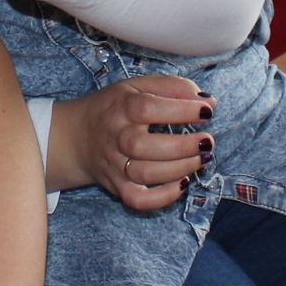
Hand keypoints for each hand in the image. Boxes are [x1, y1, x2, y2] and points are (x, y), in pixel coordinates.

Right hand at [47, 75, 212, 209]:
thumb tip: (208, 101)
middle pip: (143, 145)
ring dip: (179, 169)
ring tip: (202, 159)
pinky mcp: (117, 186)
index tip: (206, 112)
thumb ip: (173, 87)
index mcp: (121, 106)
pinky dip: (162, 198)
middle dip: (182, 146)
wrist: (76, 137)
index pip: (148, 107)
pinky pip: (137, 199)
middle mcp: (115, 136)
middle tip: (207, 142)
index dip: (180, 110)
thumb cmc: (116, 108)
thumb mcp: (138, 86)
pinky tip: (182, 184)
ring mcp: (115, 163)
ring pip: (144, 173)